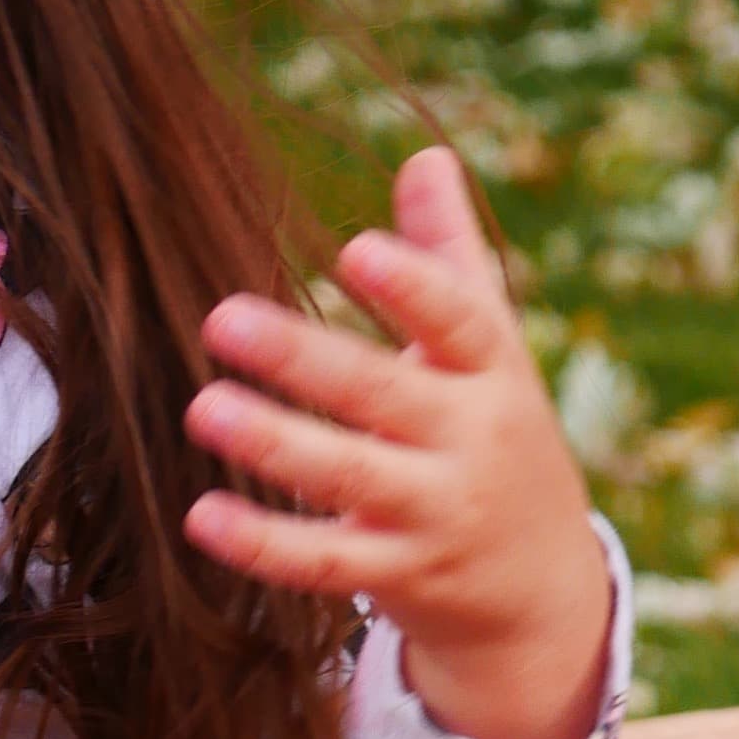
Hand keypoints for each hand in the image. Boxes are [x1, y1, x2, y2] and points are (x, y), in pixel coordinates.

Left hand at [185, 144, 612, 738]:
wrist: (539, 585)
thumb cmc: (495, 436)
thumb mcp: (489, 350)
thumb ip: (448, 256)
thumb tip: (424, 153)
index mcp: (492, 373)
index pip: (462, 322)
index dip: (413, 288)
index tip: (356, 250)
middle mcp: (469, 442)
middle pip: (383, 395)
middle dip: (303, 357)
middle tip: (219, 316)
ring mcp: (434, 513)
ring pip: (346, 477)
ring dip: (272, 444)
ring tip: (200, 407)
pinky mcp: (398, 575)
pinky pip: (325, 561)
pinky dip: (263, 543)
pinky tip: (199, 517)